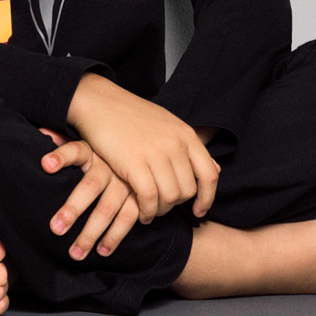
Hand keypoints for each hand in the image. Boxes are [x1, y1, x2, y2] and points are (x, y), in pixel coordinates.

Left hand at [40, 129, 139, 257]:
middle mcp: (109, 166)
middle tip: (55, 229)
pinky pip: (128, 218)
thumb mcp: (86, 141)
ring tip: (75, 253)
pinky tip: (102, 251)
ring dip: (91, 232)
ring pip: (107, 209)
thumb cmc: (103, 150)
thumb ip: (63, 141)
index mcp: (93, 150)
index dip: (60, 156)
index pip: (74, 150)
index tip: (45, 165)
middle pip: (89, 187)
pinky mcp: (139, 197)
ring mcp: (125, 183)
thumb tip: (40, 130)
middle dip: (72, 209)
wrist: (141, 149)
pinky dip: (116, 236)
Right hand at [66, 74, 219, 222]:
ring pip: (170, 198)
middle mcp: (174, 143)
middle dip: (175, 204)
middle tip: (161, 205)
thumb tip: (217, 169)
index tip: (198, 211)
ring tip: (149, 209)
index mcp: (185, 133)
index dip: (207, 198)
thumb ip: (189, 147)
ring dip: (160, 210)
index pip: (210, 174)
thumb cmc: (130, 114)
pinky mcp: (134, 163)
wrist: (98, 102)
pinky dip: (147, 212)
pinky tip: (141, 213)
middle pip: (188, 190)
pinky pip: (149, 199)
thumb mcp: (166, 124)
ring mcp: (155, 153)